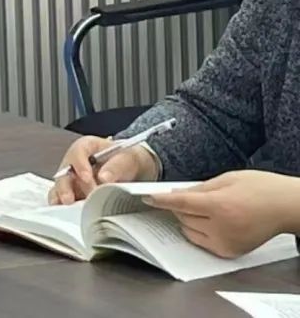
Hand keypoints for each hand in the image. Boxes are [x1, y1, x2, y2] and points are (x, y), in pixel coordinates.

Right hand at [48, 136, 157, 204]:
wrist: (136, 173)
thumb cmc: (128, 161)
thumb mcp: (128, 159)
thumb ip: (116, 166)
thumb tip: (103, 178)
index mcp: (88, 147)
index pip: (78, 151)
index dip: (79, 164)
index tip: (86, 177)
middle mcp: (76, 163)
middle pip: (64, 171)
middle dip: (65, 186)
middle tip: (70, 198)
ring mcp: (74, 179)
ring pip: (60, 186)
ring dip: (62, 197)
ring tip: (68, 207)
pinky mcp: (75, 194)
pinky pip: (63, 199)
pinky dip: (63, 206)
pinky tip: (66, 213)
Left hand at [145, 171, 299, 258]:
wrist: (286, 207)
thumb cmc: (260, 188)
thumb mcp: (227, 179)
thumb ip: (199, 188)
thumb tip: (175, 194)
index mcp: (220, 206)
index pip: (181, 204)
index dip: (161, 200)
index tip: (147, 197)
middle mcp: (222, 228)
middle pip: (183, 218)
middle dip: (178, 207)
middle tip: (181, 197)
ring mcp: (226, 243)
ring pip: (189, 232)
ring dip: (187, 220)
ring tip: (200, 208)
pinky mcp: (230, 253)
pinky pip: (202, 243)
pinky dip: (198, 232)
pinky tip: (207, 221)